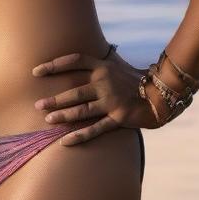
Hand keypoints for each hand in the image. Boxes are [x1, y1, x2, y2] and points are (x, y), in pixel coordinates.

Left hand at [32, 47, 159, 143]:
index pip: (74, 61)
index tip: (36, 71)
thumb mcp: (116, 66)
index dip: (55, 65)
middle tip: (37, 105)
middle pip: (75, 91)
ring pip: (82, 110)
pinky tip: (65, 141)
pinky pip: (95, 129)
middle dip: (55, 99)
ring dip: (63, 115)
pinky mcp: (119, 118)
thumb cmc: (135, 80)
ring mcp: (112, 101)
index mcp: (103, 66)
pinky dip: (79, 136)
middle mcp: (105, 82)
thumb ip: (98, 63)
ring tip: (48, 119)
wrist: (161, 95)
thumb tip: (80, 58)